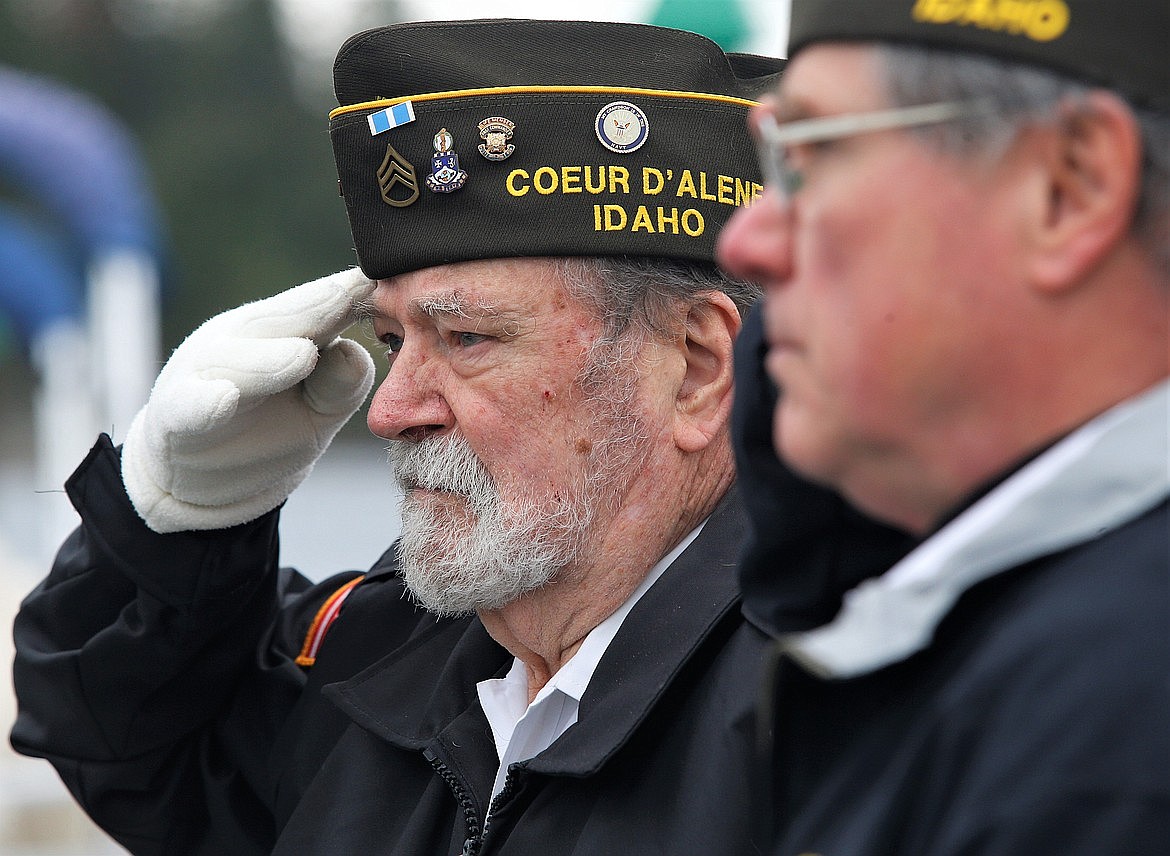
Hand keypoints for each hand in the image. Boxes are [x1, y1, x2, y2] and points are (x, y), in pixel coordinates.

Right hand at [121, 268, 376, 532]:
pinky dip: (206, 403)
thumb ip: (341, 383)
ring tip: (303, 357)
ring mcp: (204, 376)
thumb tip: (353, 351)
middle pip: (281, 323)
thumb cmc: (269, 426)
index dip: (354, 293)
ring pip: (237, 362)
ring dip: (269, 360)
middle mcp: (239, 342)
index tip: (393, 272)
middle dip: (319, 306)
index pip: (321, 309)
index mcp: (278, 333)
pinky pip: (191, 408)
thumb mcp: (317, 410)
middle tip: (355, 291)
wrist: (202, 478)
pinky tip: (224, 399)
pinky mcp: (179, 418)